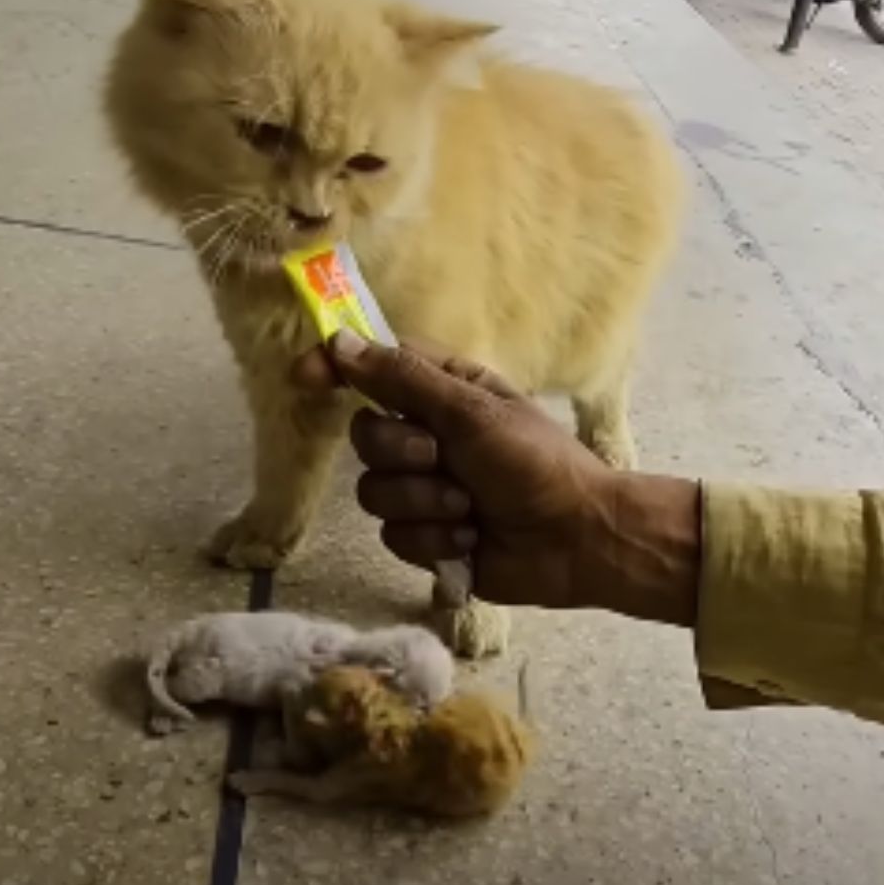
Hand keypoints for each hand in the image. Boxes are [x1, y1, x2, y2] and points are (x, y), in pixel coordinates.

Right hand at [297, 331, 700, 625]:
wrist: (577, 541)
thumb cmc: (536, 462)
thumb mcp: (470, 410)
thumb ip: (401, 379)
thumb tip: (340, 343)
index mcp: (442, 393)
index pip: (374, 370)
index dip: (337, 371)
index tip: (306, 377)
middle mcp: (426, 435)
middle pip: (365, 436)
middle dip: (401, 454)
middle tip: (442, 459)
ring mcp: (423, 489)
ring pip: (373, 491)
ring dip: (423, 502)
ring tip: (468, 509)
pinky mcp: (426, 537)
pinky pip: (393, 535)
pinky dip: (434, 540)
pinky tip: (470, 540)